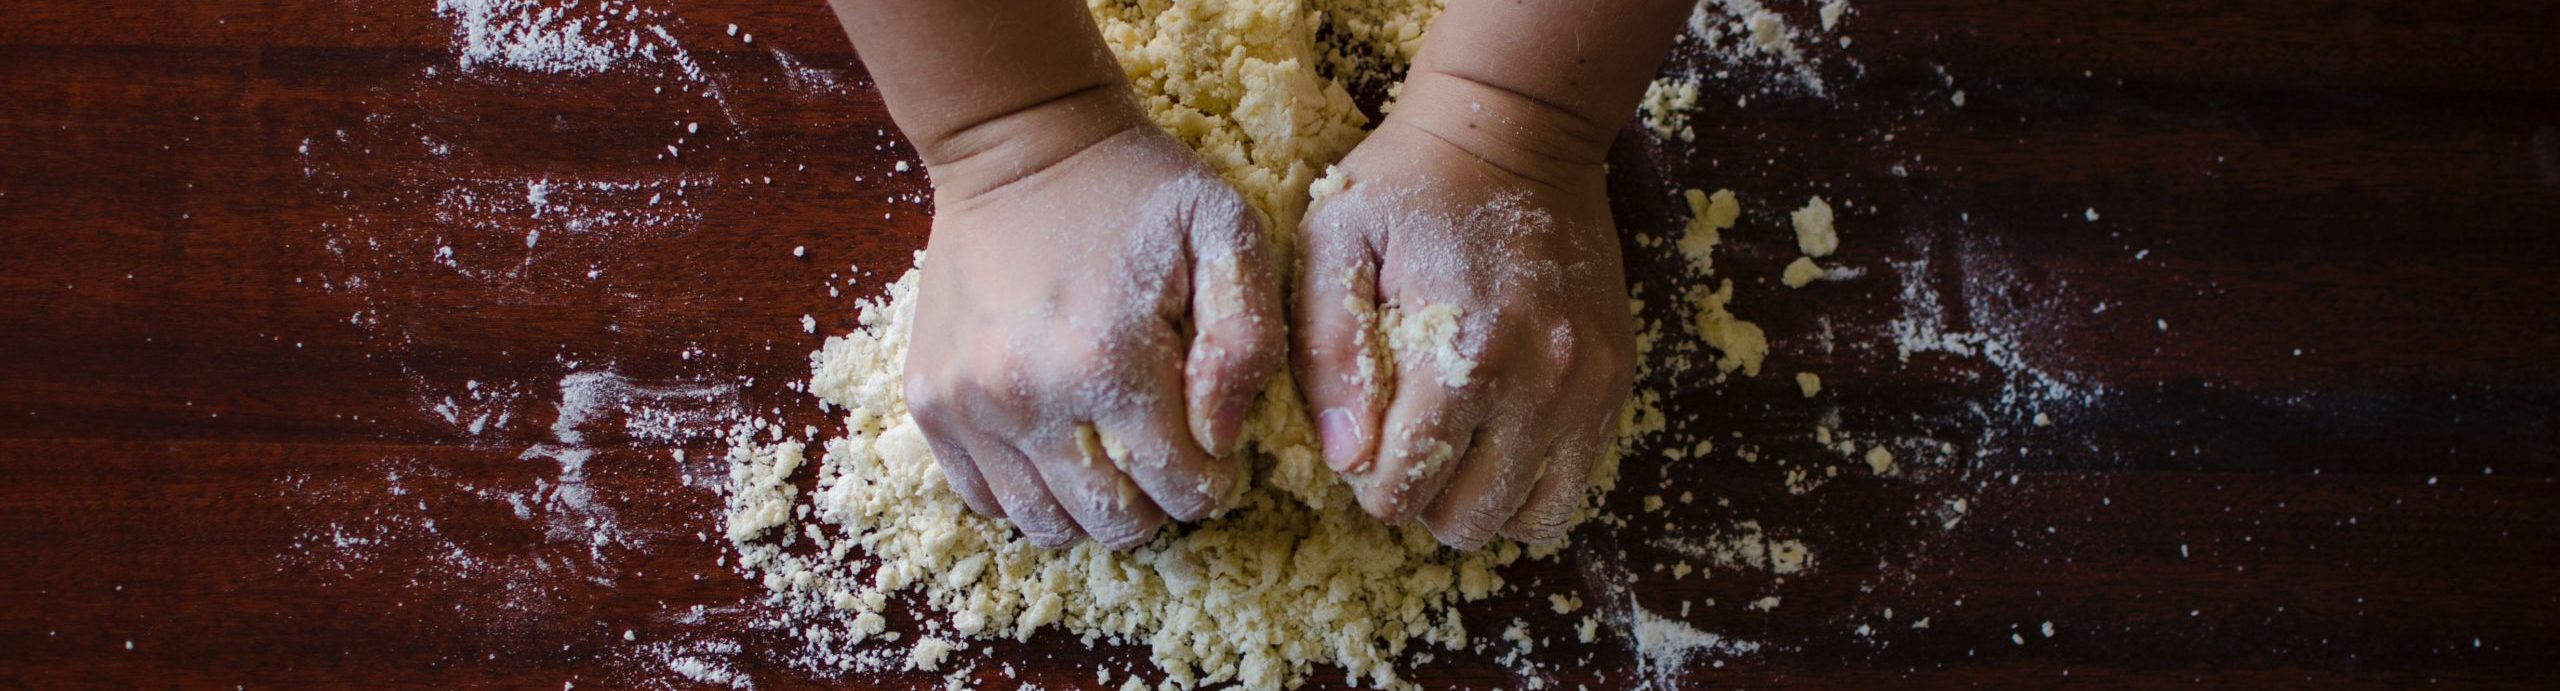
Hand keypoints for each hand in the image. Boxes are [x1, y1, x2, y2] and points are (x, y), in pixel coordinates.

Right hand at [902, 93, 1284, 549]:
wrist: (1020, 143)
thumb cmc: (1136, 189)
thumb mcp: (1226, 235)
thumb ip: (1247, 341)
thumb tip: (1220, 437)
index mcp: (1107, 361)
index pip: (1180, 488)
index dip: (1212, 481)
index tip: (1215, 448)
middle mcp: (1025, 396)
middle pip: (1112, 522)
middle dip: (1156, 504)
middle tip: (1167, 455)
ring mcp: (967, 404)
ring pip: (1044, 524)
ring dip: (1091, 508)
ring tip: (1113, 456)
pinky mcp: (930, 401)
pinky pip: (983, 497)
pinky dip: (1028, 492)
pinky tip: (1058, 446)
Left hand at [1293, 74, 1636, 548]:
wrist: (1518, 129)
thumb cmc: (1409, 184)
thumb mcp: (1336, 242)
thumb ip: (1329, 354)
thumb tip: (1346, 456)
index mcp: (1464, 353)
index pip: (1404, 488)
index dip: (1367, 481)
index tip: (1361, 438)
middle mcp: (1539, 382)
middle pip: (1467, 518)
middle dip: (1421, 498)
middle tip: (1403, 442)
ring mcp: (1587, 386)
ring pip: (1531, 518)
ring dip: (1480, 500)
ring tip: (1453, 447)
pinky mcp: (1613, 380)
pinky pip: (1574, 483)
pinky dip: (1529, 482)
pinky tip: (1496, 436)